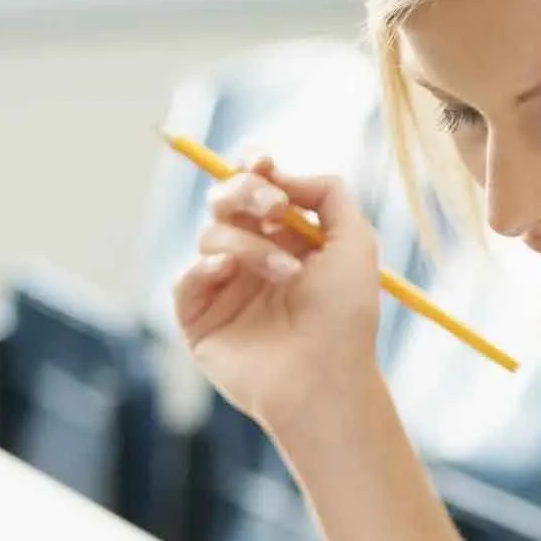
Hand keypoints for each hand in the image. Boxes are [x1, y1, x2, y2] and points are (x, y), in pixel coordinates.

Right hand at [171, 157, 383, 435]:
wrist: (326, 378)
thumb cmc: (345, 317)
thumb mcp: (356, 241)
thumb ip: (328, 192)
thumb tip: (280, 174)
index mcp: (283, 238)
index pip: (254, 188)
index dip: (253, 167)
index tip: (265, 163)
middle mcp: (249, 258)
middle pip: (223, 201)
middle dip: (244, 192)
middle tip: (273, 209)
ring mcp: (222, 289)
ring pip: (210, 236)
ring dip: (249, 245)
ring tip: (287, 274)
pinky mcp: (199, 320)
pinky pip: (184, 279)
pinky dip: (204, 269)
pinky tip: (229, 275)